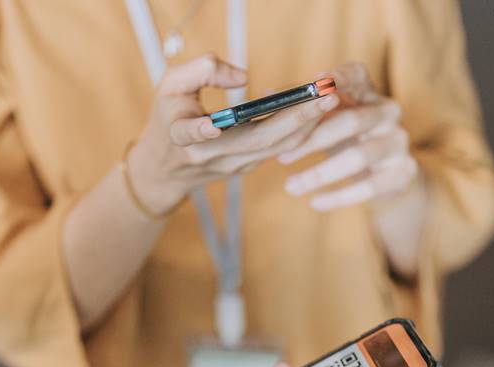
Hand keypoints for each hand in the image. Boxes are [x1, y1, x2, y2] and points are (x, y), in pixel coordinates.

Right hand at [128, 54, 340, 214]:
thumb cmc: (167, 117)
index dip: (201, 131)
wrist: (165, 169)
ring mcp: (233, 166)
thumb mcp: (169, 86)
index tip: (213, 125)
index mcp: (182, 136)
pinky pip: (277, 148)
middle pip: (257, 141)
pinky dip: (297, 127)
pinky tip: (313, 107)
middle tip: (324, 96)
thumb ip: (201, 71)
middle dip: (294, 118)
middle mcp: (211, 156)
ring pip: (274, 148)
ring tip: (328, 99)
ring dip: (305, 124)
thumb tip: (244, 76)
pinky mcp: (246, 168)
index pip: (191, 134)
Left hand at [279, 62, 419, 210]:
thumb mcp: (328, 120)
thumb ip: (302, 108)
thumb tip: (266, 96)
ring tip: (290, 187)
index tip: (316, 83)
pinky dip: (339, 197)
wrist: (385, 175)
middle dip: (313, 139)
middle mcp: (388, 112)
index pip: (357, 74)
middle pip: (352, 120)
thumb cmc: (348, 139)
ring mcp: (398, 142)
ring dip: (320, 174)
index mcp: (368, 92)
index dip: (339, 77)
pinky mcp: (403, 171)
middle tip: (281, 156)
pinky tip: (315, 203)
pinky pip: (369, 186)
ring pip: (359, 157)